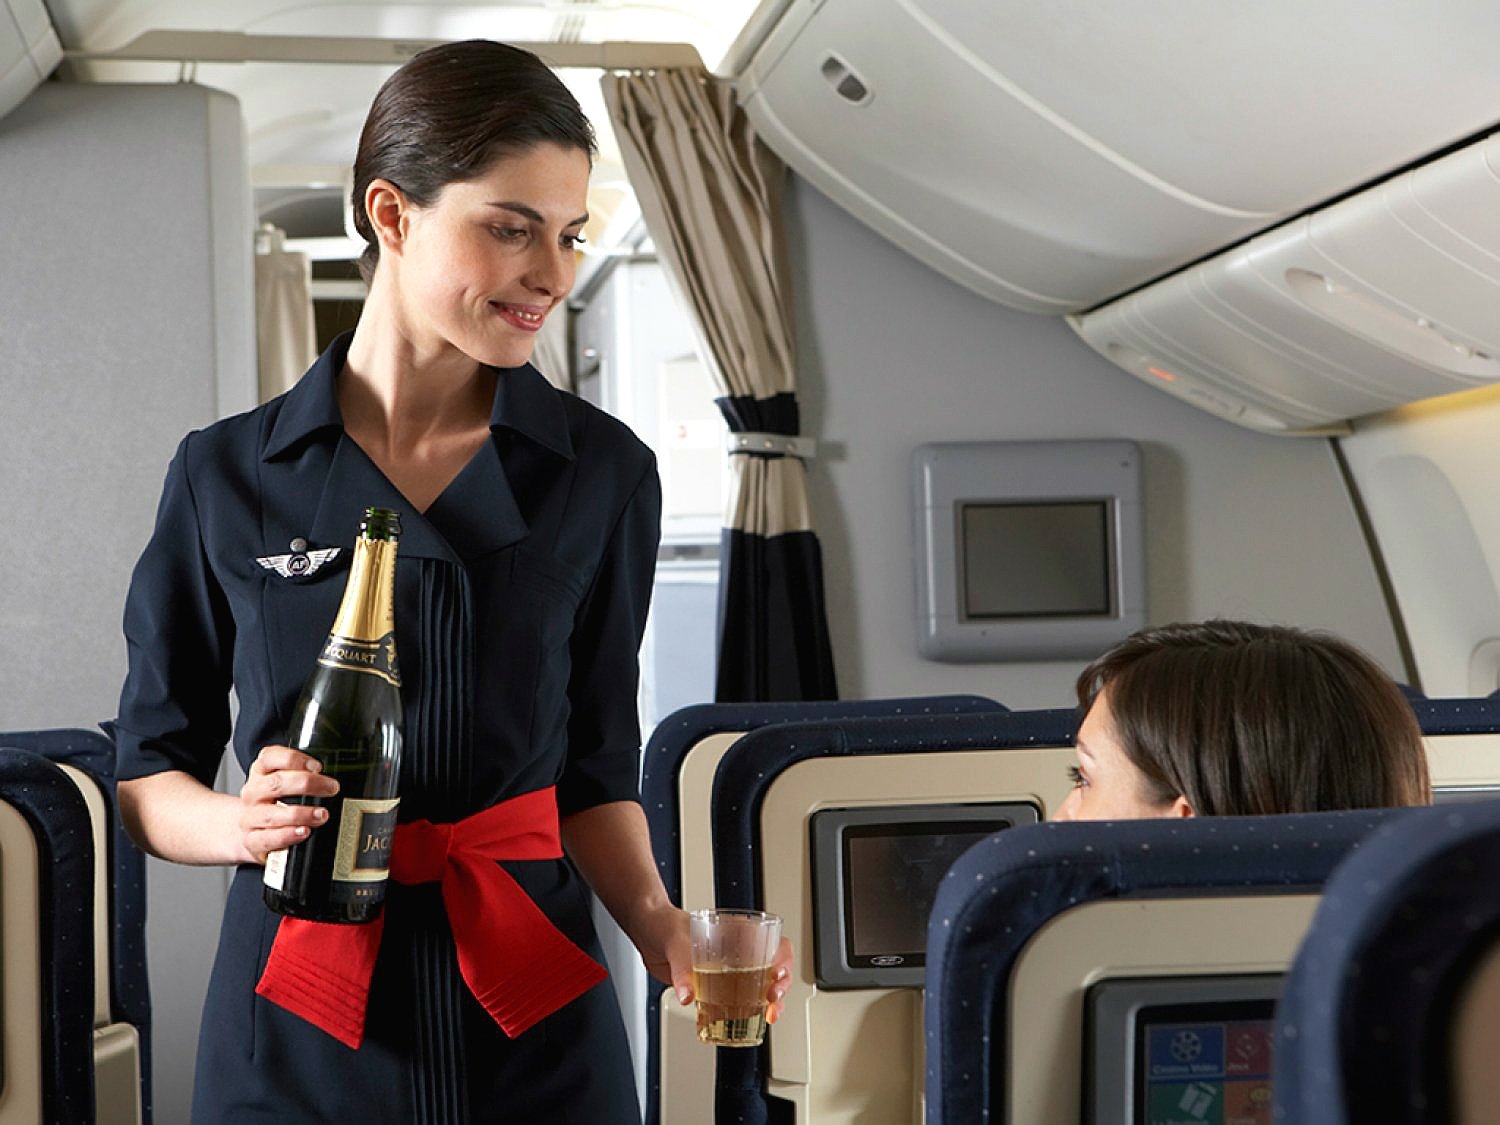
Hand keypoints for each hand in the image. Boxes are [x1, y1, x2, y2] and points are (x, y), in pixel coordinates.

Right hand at [238, 744, 339, 863]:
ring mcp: (250, 817)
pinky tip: (303, 832)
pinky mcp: (252, 840)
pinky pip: (268, 838)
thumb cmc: (271, 803)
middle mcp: (253, 792)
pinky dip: (288, 835)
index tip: (317, 766)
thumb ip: (302, 775)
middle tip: (331, 788)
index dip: (296, 760)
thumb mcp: (282, 783)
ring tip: (322, 815)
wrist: (248, 832)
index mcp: (260, 772)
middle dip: (308, 784)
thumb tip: (332, 778)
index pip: (271, 757)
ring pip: (273, 814)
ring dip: (302, 813)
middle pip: (277, 783)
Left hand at [647, 910, 793, 1025]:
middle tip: (773, 1002)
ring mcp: (727, 970)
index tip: (777, 976)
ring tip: (768, 1016)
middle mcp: (737, 953)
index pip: (774, 944)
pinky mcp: (712, 986)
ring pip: (759, 988)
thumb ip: (682, 966)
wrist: (646, 933)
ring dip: (768, 1003)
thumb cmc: (664, 924)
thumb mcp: (675, 941)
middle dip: (780, 987)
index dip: (783, 961)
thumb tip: (688, 994)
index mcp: (736, 933)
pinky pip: (735, 1000)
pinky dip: (743, 1013)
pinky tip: (742, 1023)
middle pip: (773, 969)